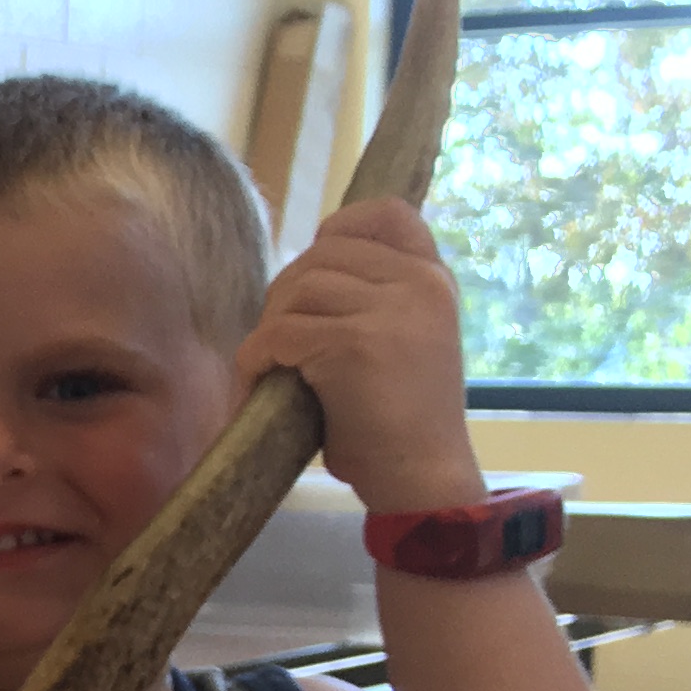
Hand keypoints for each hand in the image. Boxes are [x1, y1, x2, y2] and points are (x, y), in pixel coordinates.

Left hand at [238, 199, 485, 511]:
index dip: (338, 228)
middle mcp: (419, 283)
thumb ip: (373, 298)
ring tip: (272, 362)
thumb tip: (304, 270)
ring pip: (298, 288)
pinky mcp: (356, 343)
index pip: (386, 214)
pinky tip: (261, 378)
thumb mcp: (404, 339)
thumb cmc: (399, 418)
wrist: (421, 476)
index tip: (312, 264)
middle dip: (285, 293)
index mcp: (433, 278)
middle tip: (278, 338)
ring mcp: (391, 310)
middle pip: (322, 253)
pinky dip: (257, 356)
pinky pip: (280, 332)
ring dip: (270, 326)